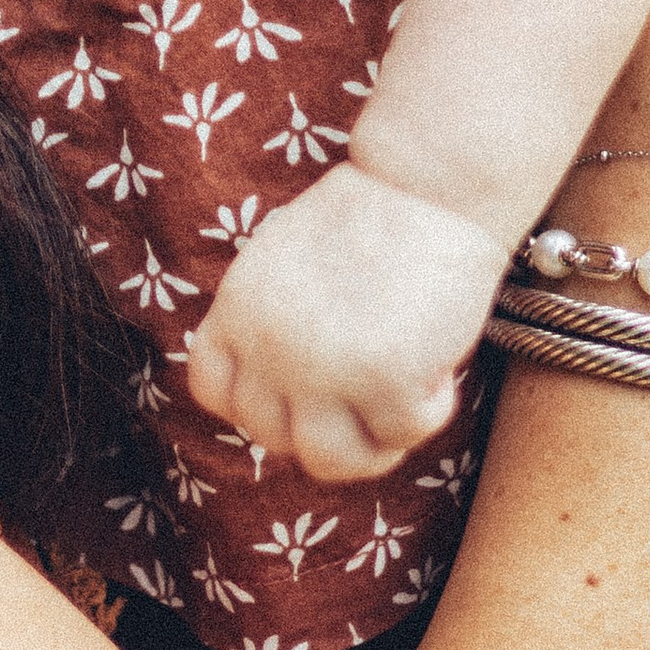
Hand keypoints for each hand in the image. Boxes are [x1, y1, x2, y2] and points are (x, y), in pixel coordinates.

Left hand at [186, 164, 506, 484]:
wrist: (425, 186)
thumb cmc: (366, 215)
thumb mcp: (281, 262)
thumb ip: (266, 322)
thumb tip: (280, 391)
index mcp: (236, 309)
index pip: (212, 392)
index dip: (258, 400)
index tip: (300, 390)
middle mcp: (267, 348)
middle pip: (271, 436)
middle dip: (321, 423)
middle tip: (365, 392)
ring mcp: (322, 373)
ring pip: (328, 463)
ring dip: (369, 442)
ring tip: (399, 399)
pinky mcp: (384, 386)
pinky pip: (402, 437)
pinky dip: (427, 410)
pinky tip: (438, 366)